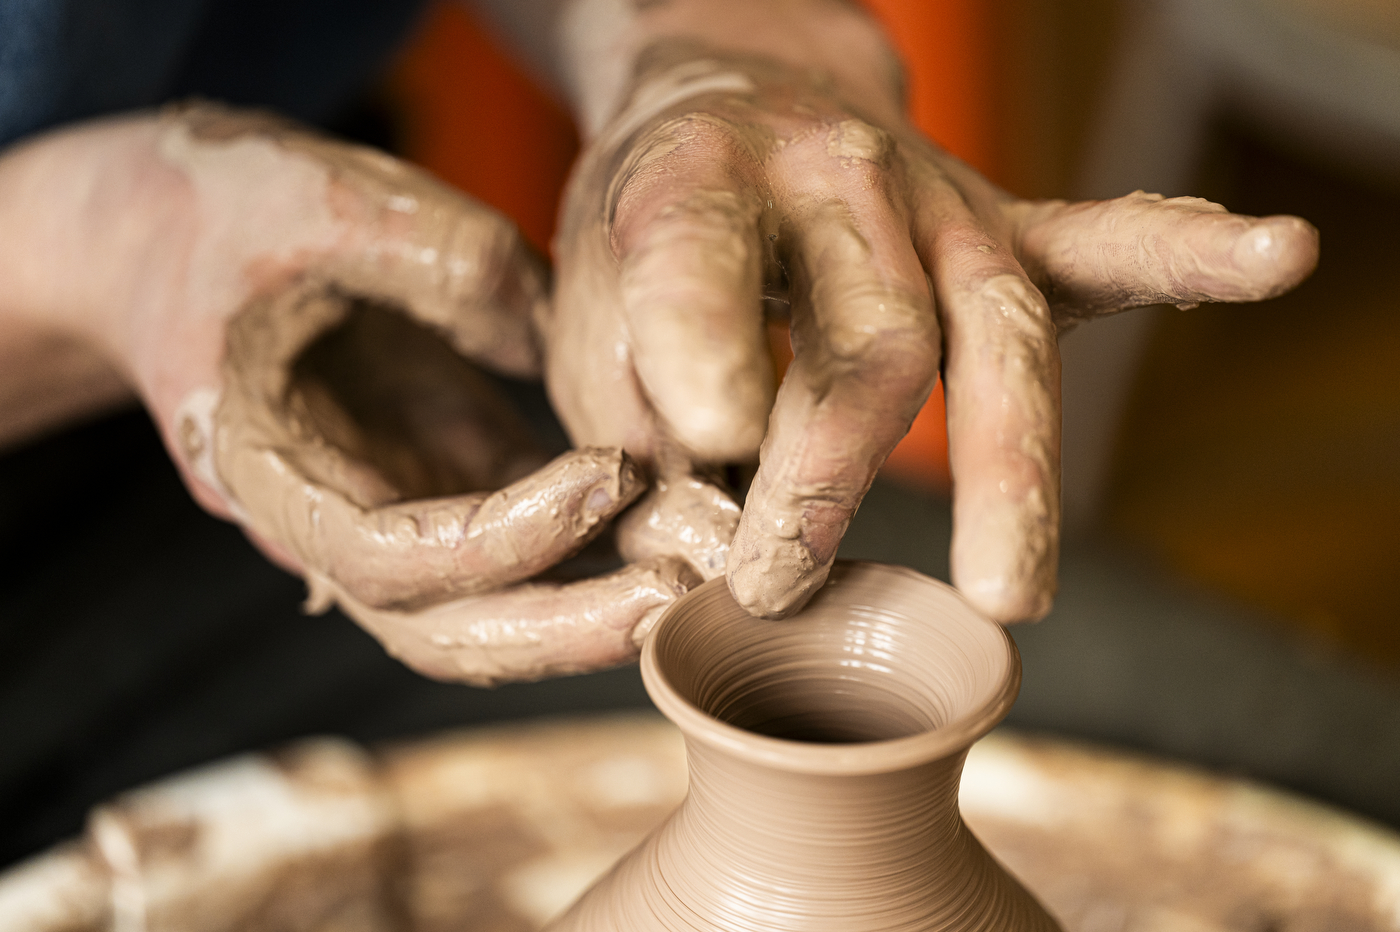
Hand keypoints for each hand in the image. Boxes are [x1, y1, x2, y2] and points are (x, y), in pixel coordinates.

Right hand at [0, 104, 695, 683]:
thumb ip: (442, 256)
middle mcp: (322, 517)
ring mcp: (384, 508)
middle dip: (557, 628)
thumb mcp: (318, 195)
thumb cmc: (215, 208)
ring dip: (583, 608)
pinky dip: (591, 549)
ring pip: (481, 610)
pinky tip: (672, 518)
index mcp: (264, 467)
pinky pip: (516, 547)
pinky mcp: (435, 478)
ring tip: (694, 572)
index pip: (380, 557)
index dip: (496, 541)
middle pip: (438, 630)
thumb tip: (565, 327)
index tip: (603, 479)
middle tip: (674, 598)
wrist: (156, 231)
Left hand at [545, 32, 1317, 622]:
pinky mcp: (994, 224)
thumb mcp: (587, 328)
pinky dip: (1184, 257)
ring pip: (993, 335)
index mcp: (694, 180)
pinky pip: (1097, 243)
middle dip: (829, 471)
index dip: (704, 355)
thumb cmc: (644, 241)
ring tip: (1007, 589)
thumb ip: (639, 436)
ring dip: (1005, 472)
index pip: (700, 268)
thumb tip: (705, 559)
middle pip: (866, 337)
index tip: (708, 448)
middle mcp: (828, 175)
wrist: (723, 104)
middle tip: (781, 585)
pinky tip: (1272, 256)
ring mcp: (929, 200)